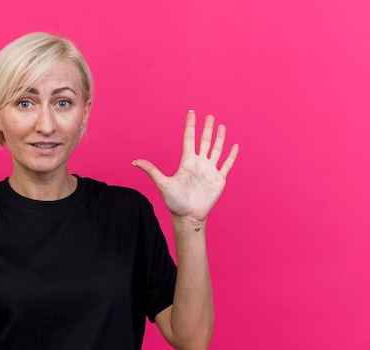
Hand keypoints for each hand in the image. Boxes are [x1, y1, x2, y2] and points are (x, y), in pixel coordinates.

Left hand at [133, 111, 237, 225]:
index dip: (190, 126)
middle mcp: (199, 164)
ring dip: (219, 138)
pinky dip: (232, 155)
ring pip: (216, 150)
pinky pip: (227, 164)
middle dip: (206, 128)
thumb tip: (134, 161)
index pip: (189, 139)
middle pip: (204, 141)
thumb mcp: (162, 183)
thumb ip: (151, 170)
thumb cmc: (174, 202)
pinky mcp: (219, 179)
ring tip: (221, 126)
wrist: (188, 216)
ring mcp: (209, 171)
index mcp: (186, 162)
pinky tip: (235, 145)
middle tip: (209, 115)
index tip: (191, 113)